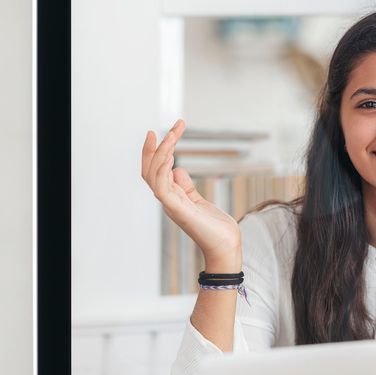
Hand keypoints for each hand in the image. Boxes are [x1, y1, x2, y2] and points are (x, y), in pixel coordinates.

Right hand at [140, 119, 241, 269]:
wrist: (226, 247)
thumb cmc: (215, 227)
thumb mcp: (198, 200)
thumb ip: (186, 186)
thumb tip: (177, 169)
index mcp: (171, 196)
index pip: (154, 171)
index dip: (154, 152)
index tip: (162, 132)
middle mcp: (167, 200)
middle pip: (149, 170)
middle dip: (156, 147)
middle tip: (171, 127)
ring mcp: (171, 205)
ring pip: (154, 175)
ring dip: (162, 153)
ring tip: (172, 135)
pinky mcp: (179, 211)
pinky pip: (162, 189)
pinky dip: (163, 172)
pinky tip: (170, 157)